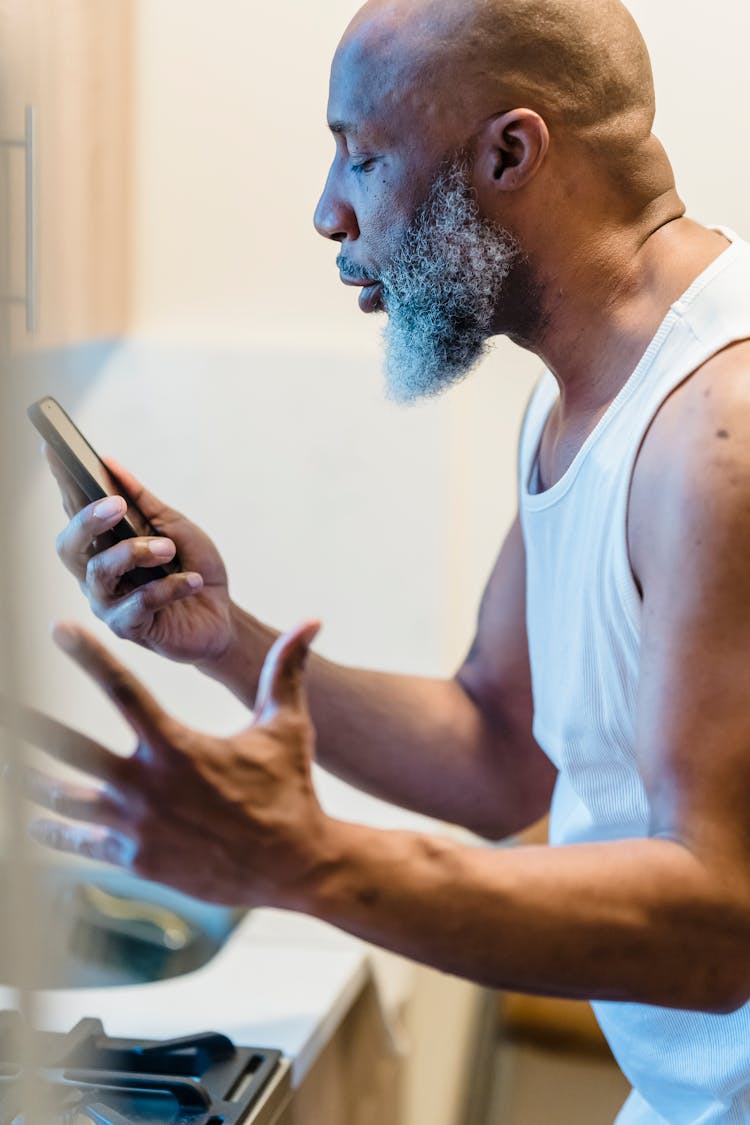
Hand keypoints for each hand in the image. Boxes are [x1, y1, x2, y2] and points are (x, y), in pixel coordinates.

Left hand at [19, 619, 327, 907]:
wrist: (295, 866)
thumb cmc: (289, 790)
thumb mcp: (287, 725)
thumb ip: (287, 670)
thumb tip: (312, 620)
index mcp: (176, 746)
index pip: (121, 689)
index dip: (87, 655)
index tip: (59, 628)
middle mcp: (147, 785)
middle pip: (69, 749)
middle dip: (28, 726)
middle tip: (2, 706)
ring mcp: (136, 827)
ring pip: (63, 799)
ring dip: (29, 781)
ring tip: (5, 765)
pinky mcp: (134, 861)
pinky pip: (78, 843)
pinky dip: (51, 830)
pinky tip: (31, 820)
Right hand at [46, 445, 233, 662]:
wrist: (221, 614)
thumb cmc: (192, 567)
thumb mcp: (174, 527)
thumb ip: (143, 500)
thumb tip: (109, 462)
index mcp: (103, 545)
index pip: (73, 510)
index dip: (60, 481)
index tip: (52, 447)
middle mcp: (96, 573)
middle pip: (68, 546)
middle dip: (88, 521)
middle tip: (117, 505)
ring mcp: (108, 602)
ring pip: (100, 573)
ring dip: (135, 553)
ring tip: (169, 548)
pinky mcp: (128, 628)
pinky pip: (137, 604)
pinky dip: (167, 588)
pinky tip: (191, 580)